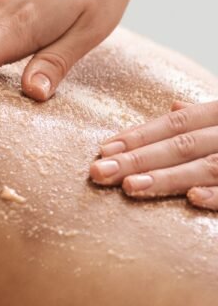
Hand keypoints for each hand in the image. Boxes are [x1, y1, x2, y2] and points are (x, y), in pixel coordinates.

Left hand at [90, 100, 217, 210]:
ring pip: (205, 167)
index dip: (138, 137)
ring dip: (165, 177)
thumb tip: (175, 107)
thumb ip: (203, 117)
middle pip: (179, 145)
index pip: (174, 124)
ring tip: (129, 186)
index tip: (104, 150)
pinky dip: (216, 194)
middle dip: (137, 159)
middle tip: (100, 171)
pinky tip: (191, 198)